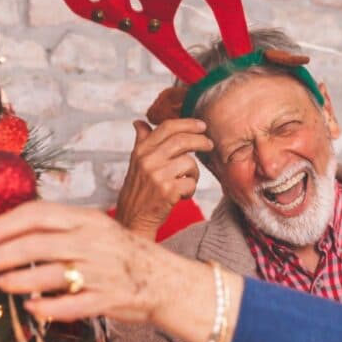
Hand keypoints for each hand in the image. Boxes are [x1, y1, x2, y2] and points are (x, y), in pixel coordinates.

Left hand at [0, 202, 169, 322]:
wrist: (166, 281)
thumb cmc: (123, 254)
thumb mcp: (96, 228)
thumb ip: (60, 227)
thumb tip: (9, 231)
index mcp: (88, 219)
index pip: (37, 214)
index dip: (1, 225)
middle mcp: (94, 241)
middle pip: (37, 243)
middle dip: (3, 254)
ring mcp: (102, 271)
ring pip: (49, 275)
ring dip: (18, 281)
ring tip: (1, 284)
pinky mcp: (107, 299)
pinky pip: (70, 305)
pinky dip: (46, 307)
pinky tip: (31, 308)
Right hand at [114, 118, 212, 237]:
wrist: (132, 219)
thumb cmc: (139, 191)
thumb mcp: (136, 163)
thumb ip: (142, 141)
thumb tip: (139, 122)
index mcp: (141, 151)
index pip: (167, 127)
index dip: (188, 124)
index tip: (201, 125)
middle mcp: (148, 160)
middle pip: (182, 141)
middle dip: (200, 141)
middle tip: (209, 144)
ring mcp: (157, 176)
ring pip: (189, 163)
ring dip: (194, 173)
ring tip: (186, 182)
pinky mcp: (167, 191)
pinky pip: (191, 183)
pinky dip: (191, 190)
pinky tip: (182, 195)